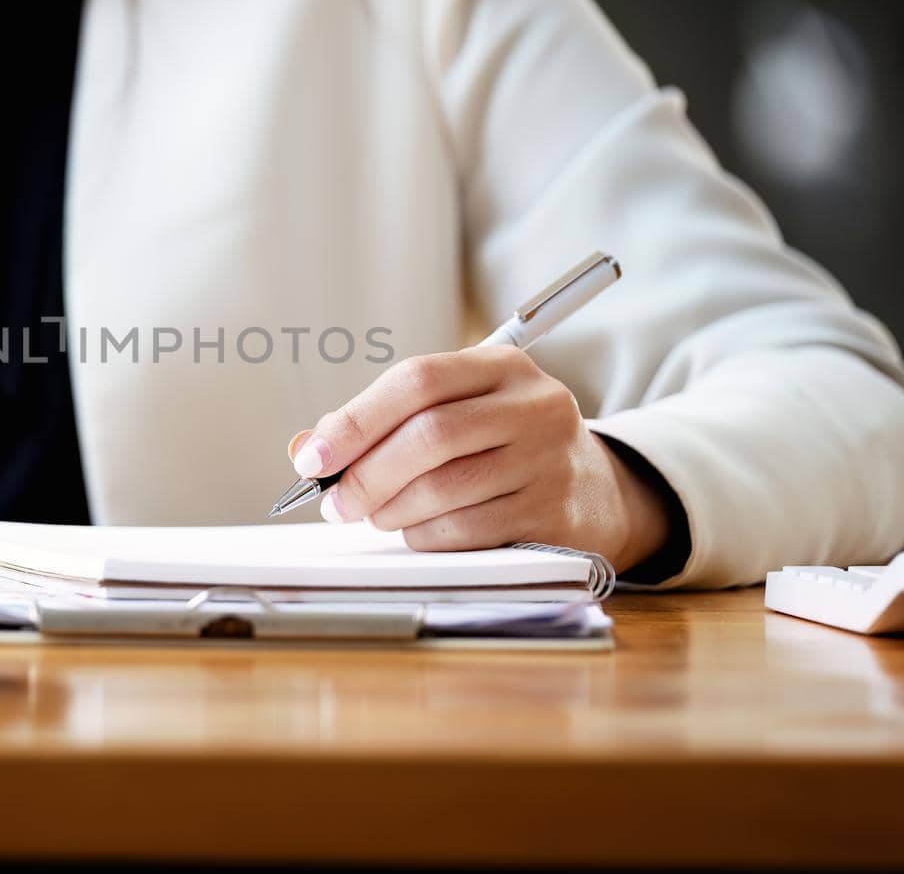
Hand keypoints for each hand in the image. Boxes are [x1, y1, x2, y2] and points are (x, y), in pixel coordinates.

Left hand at [288, 347, 669, 570]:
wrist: (596, 491)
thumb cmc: (502, 445)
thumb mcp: (455, 411)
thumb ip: (381, 423)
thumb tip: (307, 449)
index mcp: (502, 365)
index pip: (418, 380)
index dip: (357, 420)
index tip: (313, 458)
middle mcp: (535, 406)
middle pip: (430, 436)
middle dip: (367, 475)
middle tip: (335, 503)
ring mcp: (550, 461)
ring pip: (445, 489)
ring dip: (391, 510)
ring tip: (376, 514)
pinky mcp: (554, 515)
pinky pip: (467, 531)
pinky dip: (425, 537)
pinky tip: (417, 531)